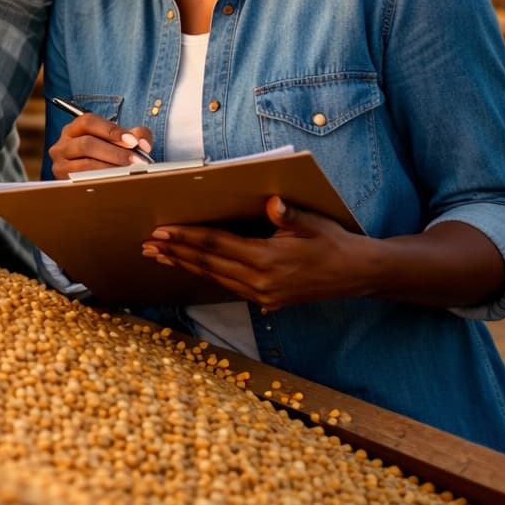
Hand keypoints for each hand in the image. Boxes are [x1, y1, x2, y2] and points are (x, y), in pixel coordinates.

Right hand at [49, 114, 153, 178]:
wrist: (93, 178)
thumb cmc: (107, 155)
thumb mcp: (121, 141)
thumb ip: (136, 135)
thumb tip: (143, 144)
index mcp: (74, 128)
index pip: (89, 122)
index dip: (112, 131)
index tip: (133, 142)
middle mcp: (63, 144)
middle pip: (86, 144)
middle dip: (115, 153)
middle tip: (136, 161)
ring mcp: (60, 164)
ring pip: (84, 165)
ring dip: (110, 169)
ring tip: (129, 172)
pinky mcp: (63, 182)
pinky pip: (81, 182)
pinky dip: (101, 181)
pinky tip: (116, 182)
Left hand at [141, 197, 371, 310]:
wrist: (357, 274)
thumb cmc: (333, 242)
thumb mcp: (313, 223)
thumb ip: (289, 215)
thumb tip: (273, 203)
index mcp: (267, 259)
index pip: (215, 244)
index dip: (186, 237)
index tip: (160, 231)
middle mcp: (260, 280)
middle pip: (207, 263)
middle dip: (174, 252)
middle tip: (146, 244)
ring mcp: (262, 294)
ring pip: (212, 277)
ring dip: (183, 265)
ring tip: (158, 256)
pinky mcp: (265, 301)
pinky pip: (226, 286)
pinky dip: (204, 275)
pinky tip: (189, 267)